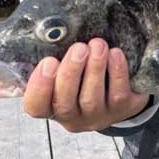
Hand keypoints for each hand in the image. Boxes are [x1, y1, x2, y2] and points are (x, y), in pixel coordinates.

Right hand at [21, 38, 149, 131]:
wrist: (123, 93)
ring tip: (98, 45)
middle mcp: (73, 117)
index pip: (35, 106)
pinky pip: (118, 94)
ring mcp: (98, 116)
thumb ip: (52, 62)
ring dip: (94, 69)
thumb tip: (40, 41)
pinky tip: (115, 53)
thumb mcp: (64, 71)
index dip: (39, 86)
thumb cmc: (85, 78)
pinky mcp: (122, 109)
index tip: (48, 60)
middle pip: (64, 103)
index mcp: (51, 107)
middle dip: (70, 73)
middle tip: (79, 48)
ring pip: (91, 99)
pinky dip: (116, 72)